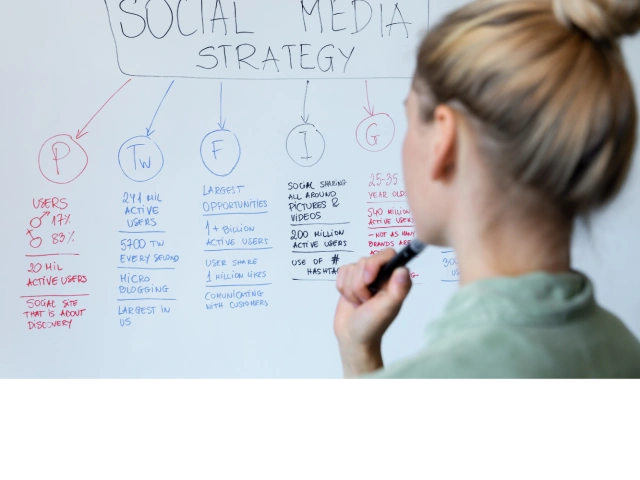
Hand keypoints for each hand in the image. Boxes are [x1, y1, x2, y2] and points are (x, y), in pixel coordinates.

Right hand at [334, 249, 411, 377]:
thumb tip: (402, 270)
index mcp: (396, 279)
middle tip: (365, 300)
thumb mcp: (387, 309)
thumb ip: (398, 290)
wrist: (352, 337)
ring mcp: (366, 276)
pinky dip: (342, 288)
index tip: (370, 281)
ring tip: (359, 302)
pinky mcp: (351, 278)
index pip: (388, 254)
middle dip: (360, 283)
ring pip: (352, 267)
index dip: (375, 264)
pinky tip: (350, 299)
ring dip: (351, 288)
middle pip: (365, 260)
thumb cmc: (372, 326)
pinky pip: (341, 271)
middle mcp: (382, 274)